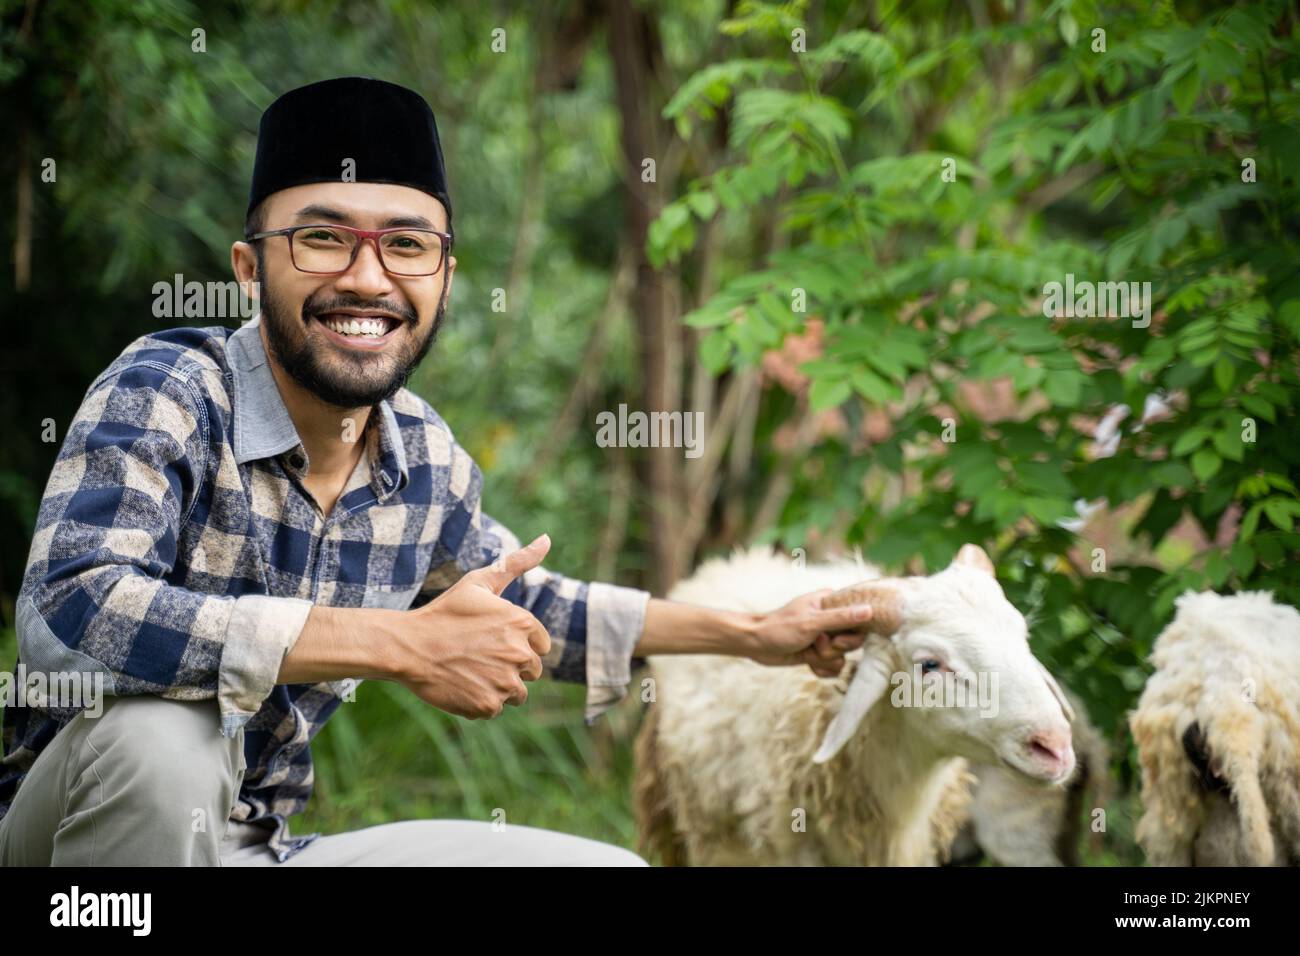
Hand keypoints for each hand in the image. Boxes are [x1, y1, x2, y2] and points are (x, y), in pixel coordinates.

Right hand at [394, 534, 553, 717]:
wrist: (408, 646)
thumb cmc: (445, 612)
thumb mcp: (480, 582)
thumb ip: (518, 562)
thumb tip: (547, 539)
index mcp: (522, 623)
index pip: (540, 645)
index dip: (518, 643)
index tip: (493, 640)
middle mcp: (519, 654)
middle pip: (531, 670)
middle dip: (511, 665)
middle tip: (479, 656)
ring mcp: (505, 683)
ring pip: (517, 693)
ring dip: (499, 686)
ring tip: (471, 670)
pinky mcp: (489, 705)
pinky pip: (496, 707)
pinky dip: (481, 700)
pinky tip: (462, 684)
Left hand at [747, 588, 873, 677]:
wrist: (755, 644)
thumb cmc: (779, 628)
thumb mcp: (811, 623)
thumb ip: (841, 618)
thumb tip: (870, 610)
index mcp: (831, 603)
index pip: (861, 618)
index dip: (852, 634)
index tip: (836, 639)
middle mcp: (831, 620)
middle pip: (853, 642)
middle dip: (834, 649)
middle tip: (817, 644)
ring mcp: (825, 638)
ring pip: (842, 657)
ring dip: (824, 660)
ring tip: (808, 652)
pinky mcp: (818, 653)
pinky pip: (833, 667)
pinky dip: (820, 669)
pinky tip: (807, 663)